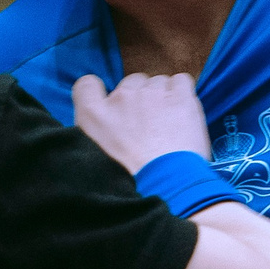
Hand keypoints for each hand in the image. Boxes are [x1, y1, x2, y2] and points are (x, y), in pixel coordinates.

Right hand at [72, 71, 211, 173]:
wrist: (165, 188)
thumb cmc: (131, 181)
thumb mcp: (95, 161)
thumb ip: (95, 135)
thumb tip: (105, 129)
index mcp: (93, 115)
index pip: (86, 85)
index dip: (99, 92)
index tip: (111, 106)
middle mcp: (120, 97)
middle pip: (131, 83)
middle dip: (139, 100)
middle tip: (148, 126)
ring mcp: (151, 94)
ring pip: (158, 82)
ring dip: (163, 97)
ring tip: (169, 124)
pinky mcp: (180, 97)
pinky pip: (181, 80)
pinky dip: (183, 92)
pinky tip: (183, 112)